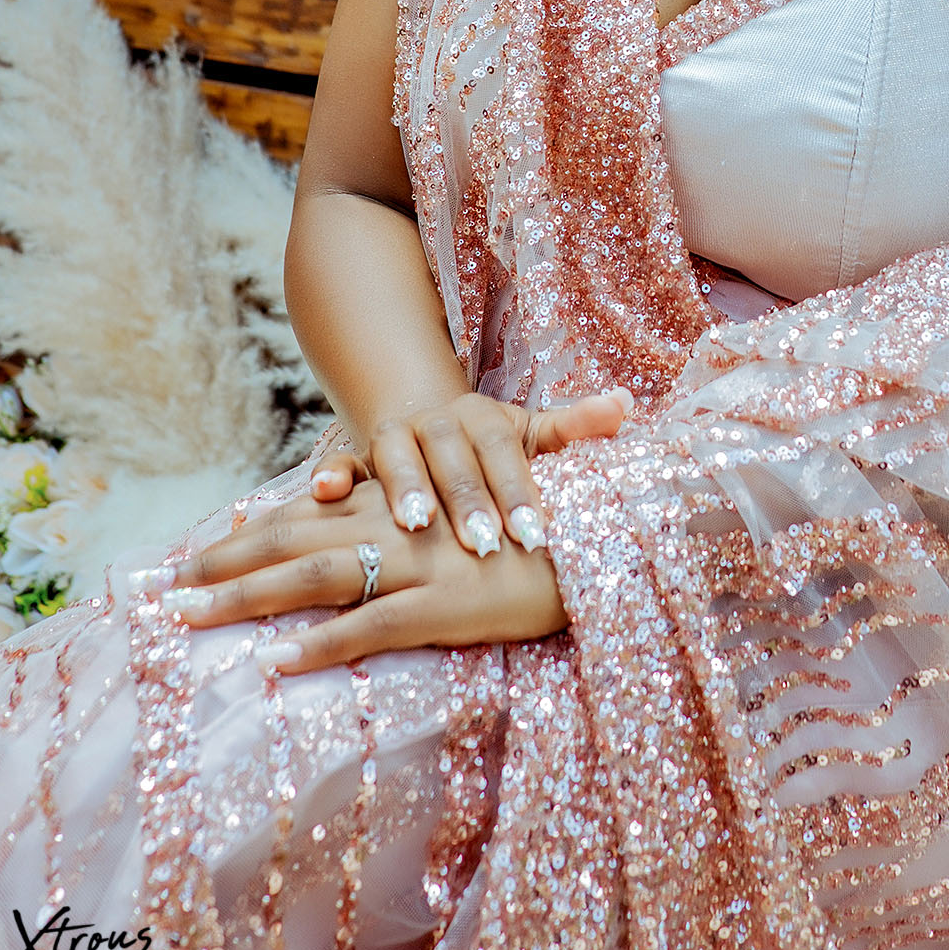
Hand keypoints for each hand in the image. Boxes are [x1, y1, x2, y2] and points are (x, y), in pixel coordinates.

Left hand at [157, 477, 566, 674]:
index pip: (304, 515)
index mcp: (396, 505)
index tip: (194, 559)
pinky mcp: (443, 606)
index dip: (245, 537)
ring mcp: (418, 566)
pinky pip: (369, 627)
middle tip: (162, 592)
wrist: (594, 541)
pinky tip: (274, 663)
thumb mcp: (458, 508)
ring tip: (188, 620)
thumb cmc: (526, 529)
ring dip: (246, 600)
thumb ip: (395, 508)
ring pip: (314, 578)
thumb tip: (329, 503)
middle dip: (222, 568)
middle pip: (290, 542)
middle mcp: (396, 527)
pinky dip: (319, 644)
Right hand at [307, 386, 631, 558]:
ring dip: (403, 486)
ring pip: (396, 456)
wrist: (420, 417)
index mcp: (484, 419)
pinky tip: (323, 495)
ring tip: (415, 525)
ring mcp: (394, 437)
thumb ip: (573, 426)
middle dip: (468, 500)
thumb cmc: (487, 445)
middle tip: (486, 544)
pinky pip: (340, 463)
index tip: (538, 533)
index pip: (506, 452)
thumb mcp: (529, 434)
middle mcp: (438, 422)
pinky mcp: (356, 457)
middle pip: (454, 457)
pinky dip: (330, 475)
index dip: (520, 490)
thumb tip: (625, 405)